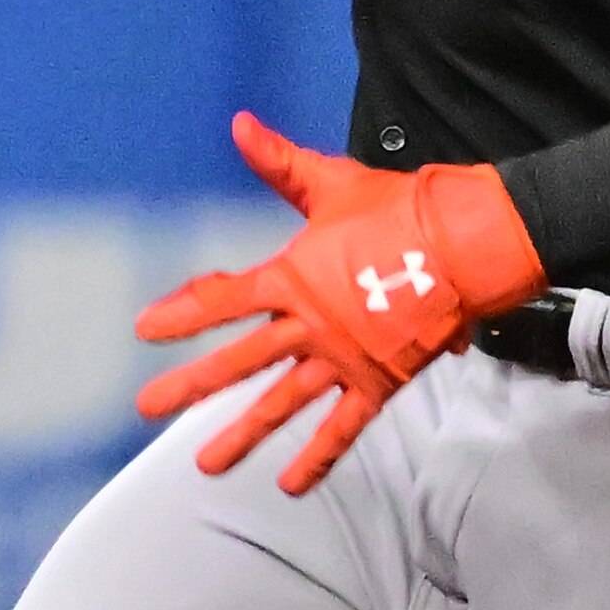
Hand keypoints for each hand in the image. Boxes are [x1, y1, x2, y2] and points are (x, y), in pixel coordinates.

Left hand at [134, 114, 543, 494]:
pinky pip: (342, 427)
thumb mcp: (333, 182)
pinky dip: (317, 457)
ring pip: (281, 403)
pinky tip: (290, 485)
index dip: (182, 313)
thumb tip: (239, 124)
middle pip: (238, 362)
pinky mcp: (377, 381)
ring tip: (205, 464)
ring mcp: (341, 359)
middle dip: (190, 384)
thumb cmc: (400, 209)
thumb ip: (281, 164)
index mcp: (293, 278)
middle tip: (147, 407)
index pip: (223, 300)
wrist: (466, 243)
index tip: (144, 329)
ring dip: (242, 434)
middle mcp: (309, 325)